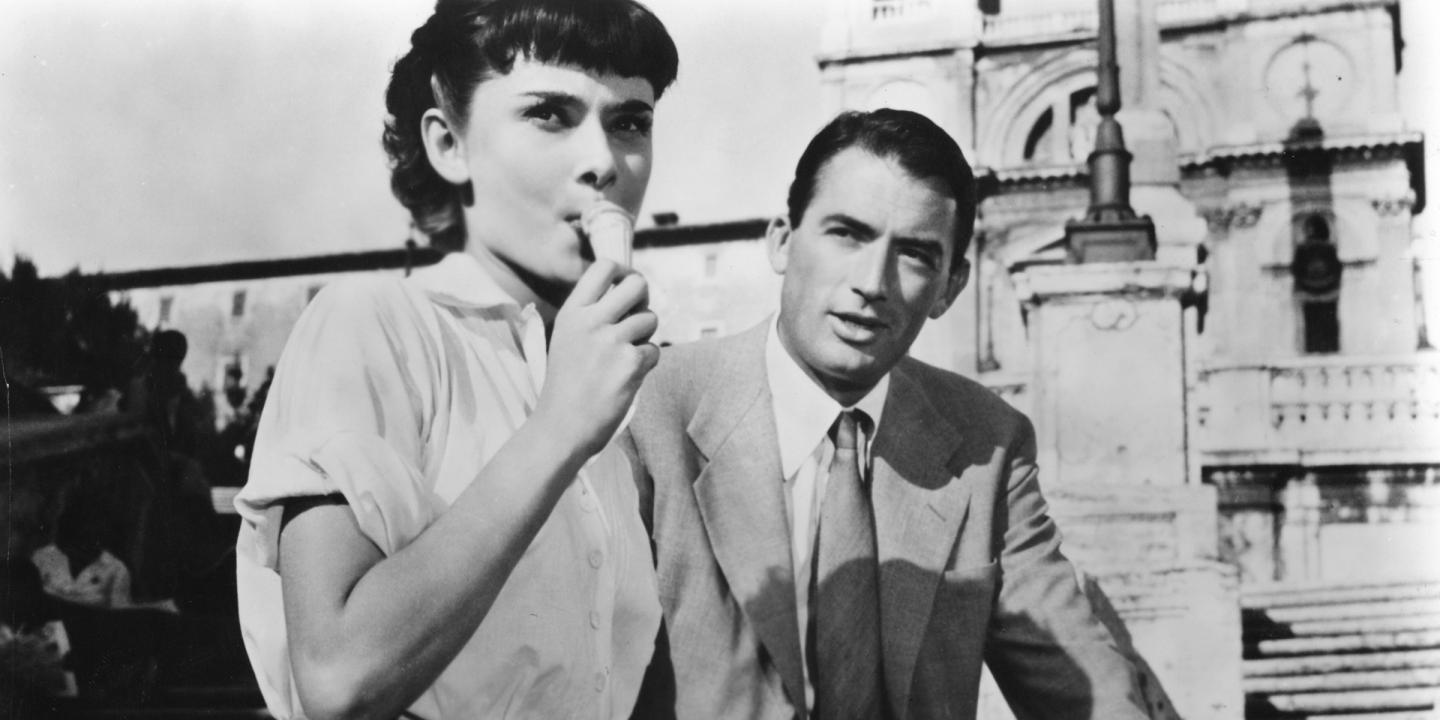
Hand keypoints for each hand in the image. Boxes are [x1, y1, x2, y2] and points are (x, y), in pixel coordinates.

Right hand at [533, 260, 658, 458]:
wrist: (561, 428)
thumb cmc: (567, 386)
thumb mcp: (567, 339)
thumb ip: (592, 315)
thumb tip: (632, 291)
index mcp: (572, 313)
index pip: (604, 267)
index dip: (624, 272)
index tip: (626, 286)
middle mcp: (591, 322)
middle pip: (637, 284)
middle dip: (644, 299)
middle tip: (636, 317)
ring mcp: (611, 342)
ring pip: (650, 319)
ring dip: (644, 337)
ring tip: (624, 358)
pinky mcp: (630, 364)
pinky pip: (654, 351)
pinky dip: (646, 364)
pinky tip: (625, 378)